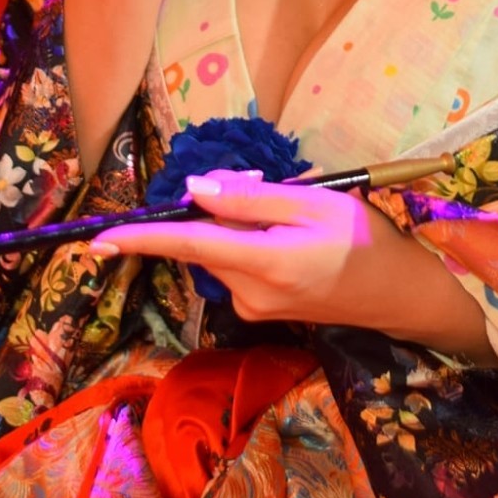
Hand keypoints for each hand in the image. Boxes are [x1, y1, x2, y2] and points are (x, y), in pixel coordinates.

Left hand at [93, 169, 492, 356]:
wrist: (400, 293)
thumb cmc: (363, 239)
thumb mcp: (312, 203)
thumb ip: (250, 198)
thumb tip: (195, 189)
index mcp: (261, 262)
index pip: (186, 245)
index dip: (141, 240)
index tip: (98, 241)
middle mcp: (248, 293)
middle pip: (205, 241)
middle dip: (219, 208)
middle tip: (272, 187)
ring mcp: (253, 307)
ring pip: (221, 252)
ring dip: (238, 224)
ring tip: (295, 214)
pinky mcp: (261, 310)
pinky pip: (237, 265)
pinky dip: (249, 242)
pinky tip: (293, 237)